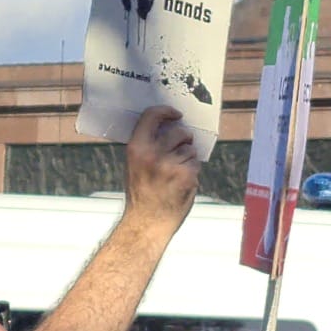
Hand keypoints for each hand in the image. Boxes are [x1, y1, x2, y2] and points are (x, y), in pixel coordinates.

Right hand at [123, 107, 199, 228]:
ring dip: (187, 158)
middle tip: (177, 151)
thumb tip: (168, 126)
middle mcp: (153, 153)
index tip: (176, 114)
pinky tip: (181, 182)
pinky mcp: (187, 174)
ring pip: (190, 149)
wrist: (148, 220)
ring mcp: (171, 164)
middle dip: (183, 139)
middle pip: (179, 132)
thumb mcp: (135, 164)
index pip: (151, 116)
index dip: (166, 111)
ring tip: (174, 174)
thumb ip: (147, 144)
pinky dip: (192, 170)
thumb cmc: (142, 191)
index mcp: (136, 148)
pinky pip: (196, 162)